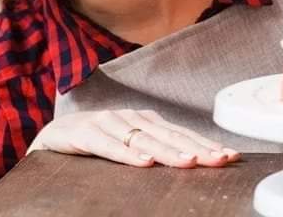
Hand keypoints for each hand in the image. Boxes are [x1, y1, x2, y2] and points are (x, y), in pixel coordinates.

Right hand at [27, 109, 240, 168]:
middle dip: (197, 148)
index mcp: (146, 121)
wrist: (53, 136)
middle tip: (220, 159)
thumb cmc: (98, 143)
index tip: (229, 156)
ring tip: (190, 162)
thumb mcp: (130, 146)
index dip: (205, 144)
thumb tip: (193, 162)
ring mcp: (109, 122)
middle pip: (169, 135)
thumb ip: (155, 150)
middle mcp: (132, 118)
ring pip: (144, 140)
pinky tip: (144, 163)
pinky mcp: (86, 133)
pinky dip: (127, 155)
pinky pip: (109, 146)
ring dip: (168, 151)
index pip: (181, 134)